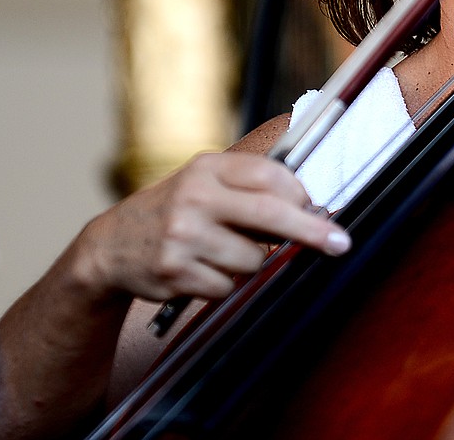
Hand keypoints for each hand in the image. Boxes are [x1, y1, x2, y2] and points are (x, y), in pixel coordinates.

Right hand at [74, 151, 350, 302]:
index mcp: (208, 168)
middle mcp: (195, 196)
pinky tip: (201, 269)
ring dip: (250, 263)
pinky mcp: (174, 271)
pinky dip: (224, 283)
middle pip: (269, 214)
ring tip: (222, 252)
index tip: (322, 210)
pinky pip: (227, 286)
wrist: (112, 244)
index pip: (270, 176)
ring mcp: (183, 235)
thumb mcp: (207, 182)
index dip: (301, 196)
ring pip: (252, 259)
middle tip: (340, 243)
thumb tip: (312, 206)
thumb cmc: (177, 209)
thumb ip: (251, 188)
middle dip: (310, 231)